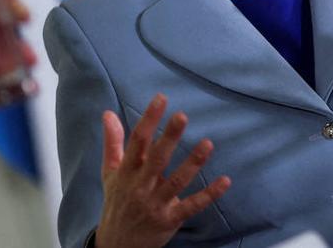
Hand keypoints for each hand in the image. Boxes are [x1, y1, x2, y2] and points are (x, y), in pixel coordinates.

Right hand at [96, 95, 230, 247]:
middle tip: (182, 115)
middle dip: (169, 137)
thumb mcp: (110, 172)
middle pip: (156, 159)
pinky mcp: (169, 220)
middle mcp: (140, 186)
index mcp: (126, 172)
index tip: (161, 98)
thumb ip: (113, 142)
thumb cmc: (117, 202)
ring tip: (208, 144)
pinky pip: (191, 206)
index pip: (137, 141)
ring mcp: (155, 204)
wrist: (116, 245)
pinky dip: (209, 195)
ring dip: (192, 164)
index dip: (149, 119)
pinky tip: (225, 181)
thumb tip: (107, 113)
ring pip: (176, 182)